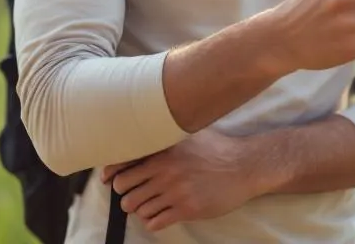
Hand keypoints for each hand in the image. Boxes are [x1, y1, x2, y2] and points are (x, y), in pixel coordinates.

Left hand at [101, 130, 262, 232]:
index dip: (111, 174)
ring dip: (140, 208)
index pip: (123, 164)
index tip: (109, 179)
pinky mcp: (186, 209)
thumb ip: (165, 134)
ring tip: (149, 203)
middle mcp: (166, 170)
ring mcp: (176, 191)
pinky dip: (152, 220)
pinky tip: (160, 214)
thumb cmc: (217, 148)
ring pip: (138, 208)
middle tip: (134, 193)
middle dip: (126, 193)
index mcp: (163, 149)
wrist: (245, 167)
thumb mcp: (189, 133)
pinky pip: (155, 222)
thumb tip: (139, 132)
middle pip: (125, 189)